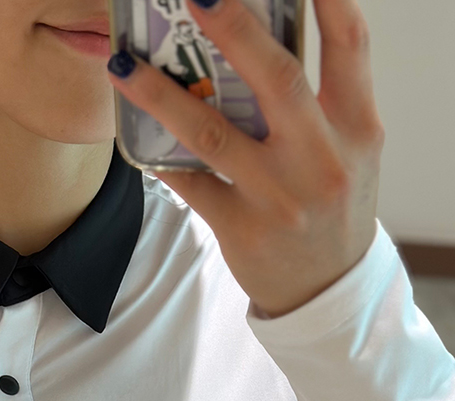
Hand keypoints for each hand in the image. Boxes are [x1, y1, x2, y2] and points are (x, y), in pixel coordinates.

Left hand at [106, 0, 383, 316]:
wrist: (325, 289)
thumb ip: (323, 101)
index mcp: (357, 128)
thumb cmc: (332, 207)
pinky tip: (132, 132)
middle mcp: (321, 159)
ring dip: (161, 95)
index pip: (350, 45)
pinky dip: (159, 155)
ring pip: (211, 133)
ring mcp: (278, 197)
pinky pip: (189, 183)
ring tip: (124, 65)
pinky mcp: (240, 228)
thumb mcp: (349, 150)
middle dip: (235, 30)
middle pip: (277, 80)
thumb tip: (264, 43)